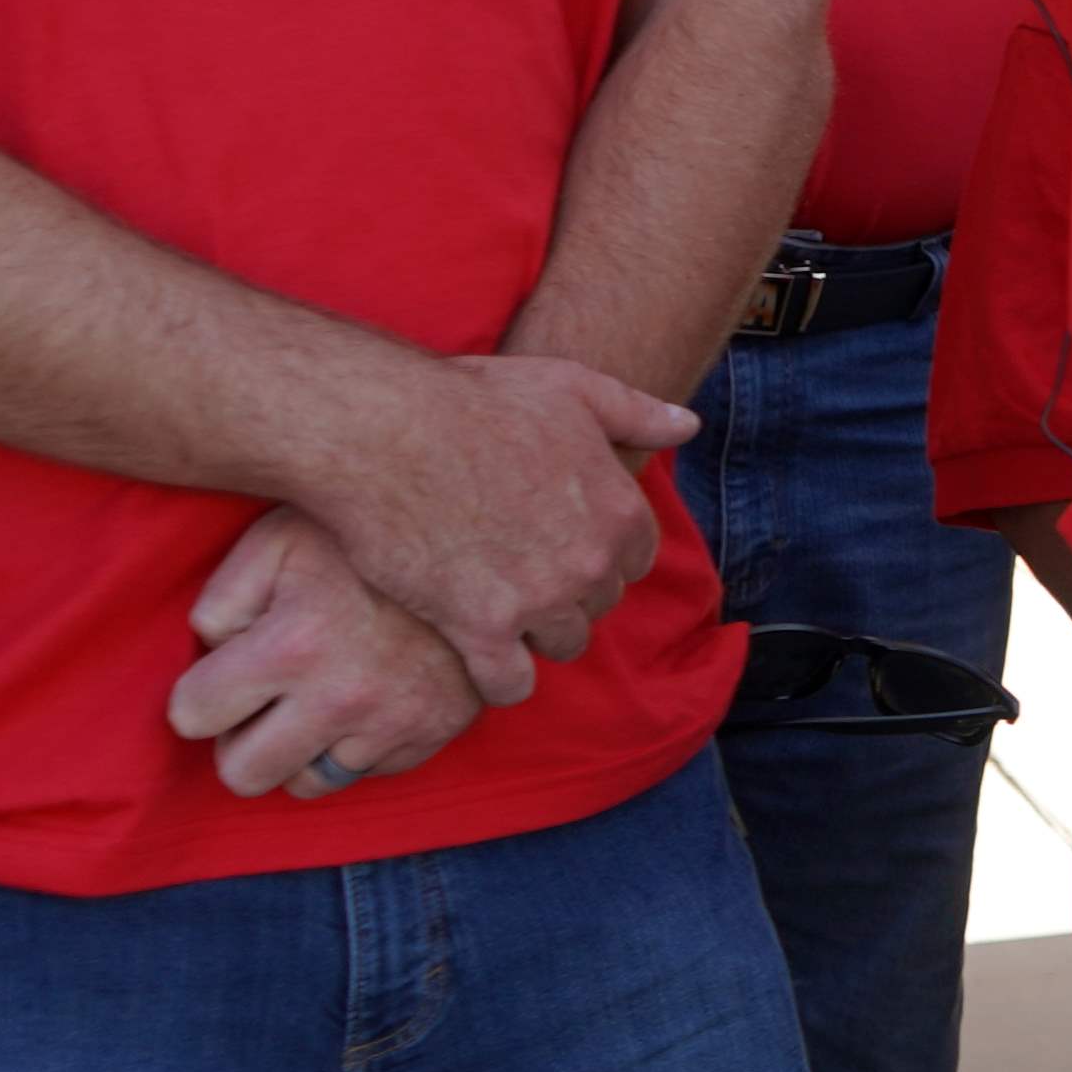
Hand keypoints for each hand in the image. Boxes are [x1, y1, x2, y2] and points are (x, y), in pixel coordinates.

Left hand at [168, 508, 489, 800]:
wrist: (479, 538)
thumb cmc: (364, 536)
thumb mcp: (277, 540)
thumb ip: (222, 598)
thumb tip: (214, 655)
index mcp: (294, 645)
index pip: (191, 717)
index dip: (200, 693)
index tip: (224, 673)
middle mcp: (343, 697)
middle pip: (243, 776)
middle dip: (241, 741)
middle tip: (263, 702)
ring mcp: (396, 722)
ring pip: (307, 783)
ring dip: (302, 749)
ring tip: (317, 697)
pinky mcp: (436, 733)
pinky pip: (368, 772)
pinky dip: (359, 743)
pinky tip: (368, 693)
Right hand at [292, 352, 697, 702]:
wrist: (384, 432)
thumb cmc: (473, 401)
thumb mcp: (571, 387)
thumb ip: (636, 413)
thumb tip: (687, 424)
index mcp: (619, 510)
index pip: (634, 561)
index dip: (599, 555)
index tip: (561, 546)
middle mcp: (590, 561)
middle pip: (599, 603)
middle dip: (568, 593)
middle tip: (520, 575)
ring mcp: (539, 600)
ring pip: (562, 644)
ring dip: (536, 634)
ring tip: (498, 612)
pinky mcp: (480, 630)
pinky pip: (509, 683)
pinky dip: (499, 679)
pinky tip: (476, 658)